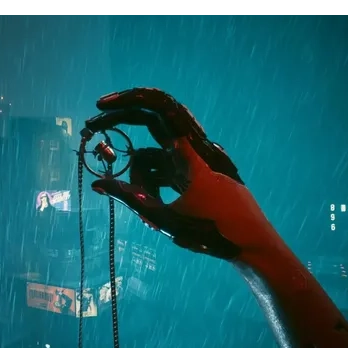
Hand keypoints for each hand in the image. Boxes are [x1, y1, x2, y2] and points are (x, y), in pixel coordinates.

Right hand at [84, 88, 286, 261]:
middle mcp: (195, 147)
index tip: (100, 108)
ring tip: (148, 211)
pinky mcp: (198, 172)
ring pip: (156, 155)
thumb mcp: (165, 219)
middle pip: (153, 123)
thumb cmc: (212, 233)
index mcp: (190, 151)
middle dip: (123, 124)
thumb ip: (129, 199)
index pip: (156, 110)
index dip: (126, 103)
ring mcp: (197, 159)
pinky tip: (156, 205)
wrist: (254, 245)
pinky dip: (154, 181)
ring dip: (142, 175)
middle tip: (93, 127)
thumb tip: (98, 184)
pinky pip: (167, 167)